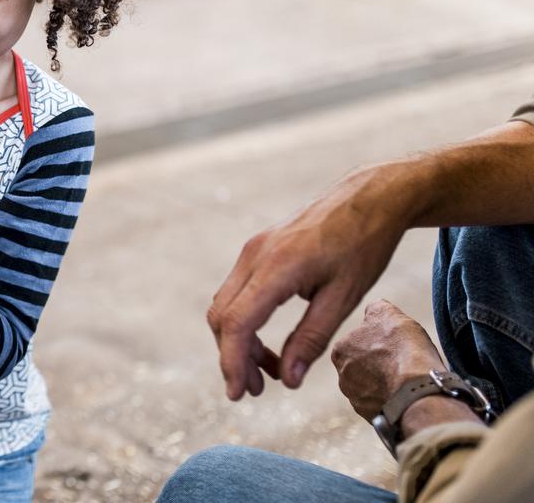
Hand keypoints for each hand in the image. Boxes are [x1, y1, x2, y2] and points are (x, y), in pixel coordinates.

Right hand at [207, 170, 405, 399]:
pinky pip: (238, 293)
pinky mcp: (257, 251)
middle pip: (222, 317)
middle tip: (256, 390)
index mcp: (276, 268)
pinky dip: (245, 322)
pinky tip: (269, 340)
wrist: (368, 197)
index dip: (232, 362)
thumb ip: (311, 338)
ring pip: (226, 305)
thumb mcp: (344, 297)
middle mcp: (254, 256)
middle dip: (233, 357)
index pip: (237, 323)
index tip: (237, 394)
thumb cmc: (363, 245)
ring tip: (269, 370)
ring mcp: (252, 251)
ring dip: (239, 341)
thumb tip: (289, 379)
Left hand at [332, 300, 446, 420]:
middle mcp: (342, 377)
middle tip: (404, 362)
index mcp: (340, 351)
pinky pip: (384, 405)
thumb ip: (376, 310)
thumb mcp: (389, 315)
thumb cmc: (402, 350)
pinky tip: (409, 395)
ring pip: (374, 386)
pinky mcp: (372, 417)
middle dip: (381, 364)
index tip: (396, 344)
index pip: (359, 342)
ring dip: (388, 383)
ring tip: (409, 380)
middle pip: (365, 365)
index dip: (381, 342)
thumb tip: (373, 310)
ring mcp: (357, 400)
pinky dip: (395, 400)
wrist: (417, 392)